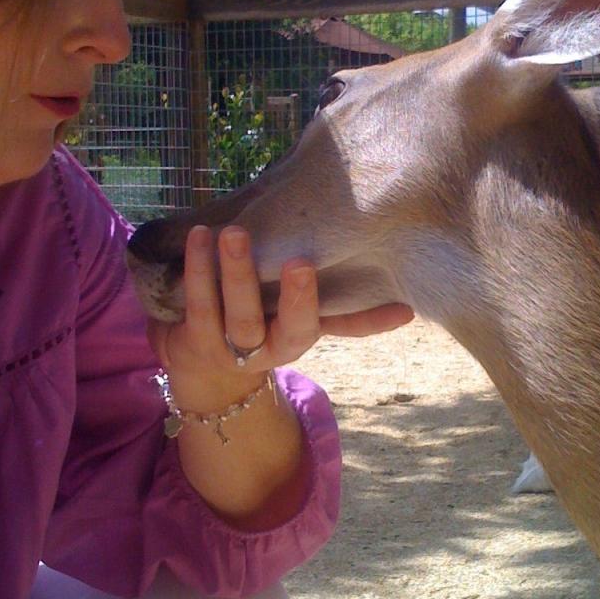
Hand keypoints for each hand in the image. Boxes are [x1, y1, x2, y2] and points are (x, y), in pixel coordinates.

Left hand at [147, 224, 411, 413]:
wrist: (198, 365)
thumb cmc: (253, 318)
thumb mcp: (289, 311)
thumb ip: (327, 292)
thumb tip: (388, 269)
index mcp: (302, 336)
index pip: (344, 327)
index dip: (372, 321)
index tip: (403, 309)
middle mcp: (275, 348)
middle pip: (292, 328)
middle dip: (298, 298)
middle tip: (300, 262)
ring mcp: (234, 348)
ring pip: (240, 315)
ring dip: (238, 273)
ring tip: (234, 233)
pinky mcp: (196, 339)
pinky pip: (199, 302)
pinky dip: (198, 268)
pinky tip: (199, 236)